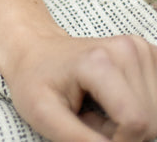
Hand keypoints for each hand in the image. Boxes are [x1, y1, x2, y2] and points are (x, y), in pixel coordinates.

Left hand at [4, 31, 156, 140]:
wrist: (37, 50)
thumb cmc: (36, 80)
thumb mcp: (44, 115)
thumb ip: (79, 140)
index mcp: (99, 62)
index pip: (137, 122)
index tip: (91, 134)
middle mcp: (126, 49)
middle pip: (150, 120)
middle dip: (124, 133)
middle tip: (91, 120)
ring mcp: (140, 49)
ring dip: (133, 123)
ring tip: (101, 110)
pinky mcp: (149, 54)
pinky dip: (142, 110)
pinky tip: (115, 102)